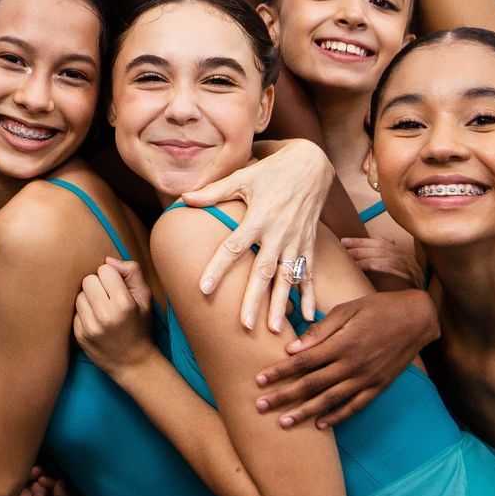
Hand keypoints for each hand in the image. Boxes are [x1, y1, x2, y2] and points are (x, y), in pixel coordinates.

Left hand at [71, 258, 156, 374]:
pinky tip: (95, 321)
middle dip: (98, 285)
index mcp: (124, 304)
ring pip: (79, 295)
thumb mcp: (145, 298)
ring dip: (88, 298)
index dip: (112, 276)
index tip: (118, 287)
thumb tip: (108, 260)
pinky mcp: (79, 336)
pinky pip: (74, 311)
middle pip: (88, 280)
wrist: (133, 362)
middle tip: (108, 297)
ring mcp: (90, 327)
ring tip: (101, 309)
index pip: (105, 269)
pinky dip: (83, 313)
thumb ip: (132, 272)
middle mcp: (105, 315)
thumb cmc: (140, 326)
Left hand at [179, 139, 334, 331]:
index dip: (218, 268)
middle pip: (263, 271)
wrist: (311, 166)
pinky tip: (309, 317)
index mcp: (258, 218)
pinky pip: (309, 273)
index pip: (233, 247)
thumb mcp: (242, 177)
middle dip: (254, 300)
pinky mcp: (308, 244)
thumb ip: (213, 192)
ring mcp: (295, 241)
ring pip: (287, 278)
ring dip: (281, 304)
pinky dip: (310, 295)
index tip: (203, 289)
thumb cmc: (271, 171)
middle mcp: (278, 234)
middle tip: (245, 326)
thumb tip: (182, 198)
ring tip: (273, 329)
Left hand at [254, 288, 436, 428]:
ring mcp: (367, 378)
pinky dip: (337, 417)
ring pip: (330, 400)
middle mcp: (353, 364)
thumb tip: (292, 348)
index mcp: (343, 343)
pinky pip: (355, 406)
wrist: (416, 319)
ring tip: (283, 423)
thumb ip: (319, 331)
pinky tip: (320, 426)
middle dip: (284, 397)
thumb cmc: (377, 308)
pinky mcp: (379, 386)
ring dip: (305, 413)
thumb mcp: (346, 310)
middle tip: (260, 407)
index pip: (303, 362)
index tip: (259, 380)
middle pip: (312, 385)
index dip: (280, 372)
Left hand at [339, 235, 421, 285]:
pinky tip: (372, 267)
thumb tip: (356, 252)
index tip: (343, 241)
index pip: (379, 242)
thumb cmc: (398, 291)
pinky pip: (399, 270)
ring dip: (368, 258)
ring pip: (388, 257)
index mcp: (400, 254)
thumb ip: (376, 262)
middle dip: (361, 248)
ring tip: (353, 261)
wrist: (419, 308)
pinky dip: (384, 267)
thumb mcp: (386, 273)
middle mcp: (407, 258)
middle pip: (382, 248)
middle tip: (344, 251)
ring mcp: (412, 268)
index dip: (360, 241)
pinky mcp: (414, 279)